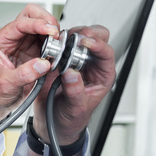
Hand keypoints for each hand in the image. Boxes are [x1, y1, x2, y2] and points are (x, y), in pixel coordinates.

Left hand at [0, 4, 59, 122]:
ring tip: (58, 45)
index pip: (20, 23)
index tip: (50, 31)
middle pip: (31, 15)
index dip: (37, 24)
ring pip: (42, 25)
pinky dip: (55, 43)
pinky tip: (58, 52)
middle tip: (56, 34)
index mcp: (0, 41)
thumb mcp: (6, 84)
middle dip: (46, 20)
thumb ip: (24, 74)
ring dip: (52, 32)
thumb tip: (43, 64)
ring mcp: (25, 44)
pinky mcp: (35, 53)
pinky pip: (48, 41)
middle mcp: (13, 39)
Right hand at [31, 25, 116, 144]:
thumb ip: (75, 91)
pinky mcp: (60, 58)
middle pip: (96, 37)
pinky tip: (49, 48)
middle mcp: (91, 64)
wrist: (54, 121)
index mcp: (102, 75)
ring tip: (58, 46)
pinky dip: (54, 42)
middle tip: (73, 37)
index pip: (106, 53)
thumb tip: (71, 73)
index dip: (97, 45)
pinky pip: (59, 43)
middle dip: (85, 33)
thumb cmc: (72, 117)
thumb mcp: (76, 108)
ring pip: (77, 36)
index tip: (84, 42)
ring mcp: (75, 59)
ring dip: (67, 37)